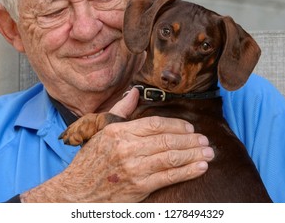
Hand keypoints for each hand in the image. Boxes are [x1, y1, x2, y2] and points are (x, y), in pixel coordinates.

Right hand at [21, 89, 213, 201]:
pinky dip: (186, 172)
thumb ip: (121, 111)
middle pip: (167, 140)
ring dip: (193, 155)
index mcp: (119, 132)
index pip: (155, 124)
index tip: (190, 128)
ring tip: (208, 153)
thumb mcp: (101, 132)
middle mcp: (127, 148)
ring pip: (171, 158)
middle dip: (190, 140)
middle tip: (205, 141)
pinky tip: (199, 168)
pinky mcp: (138, 187)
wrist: (75, 192)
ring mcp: (133, 168)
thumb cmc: (89, 161)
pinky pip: (168, 177)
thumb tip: (134, 92)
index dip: (176, 125)